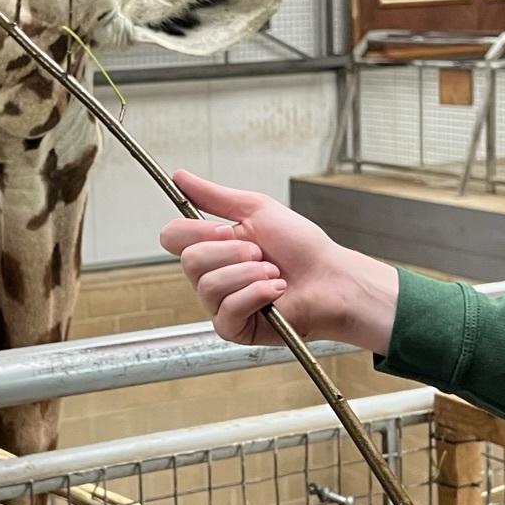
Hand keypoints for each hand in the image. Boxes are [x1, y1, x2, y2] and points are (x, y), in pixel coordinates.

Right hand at [158, 171, 398, 351]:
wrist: (331, 278)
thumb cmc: (302, 247)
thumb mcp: (257, 209)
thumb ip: (214, 196)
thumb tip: (180, 177)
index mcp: (213, 247)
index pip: (172, 237)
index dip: (195, 231)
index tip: (224, 228)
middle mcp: (211, 275)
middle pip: (189, 261)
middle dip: (232, 252)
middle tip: (261, 253)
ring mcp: (220, 304)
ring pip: (208, 286)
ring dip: (249, 274)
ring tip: (274, 273)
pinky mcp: (234, 328)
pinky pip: (228, 310)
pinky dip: (257, 295)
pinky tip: (276, 292)